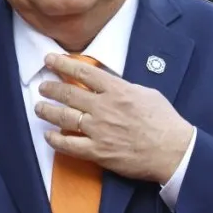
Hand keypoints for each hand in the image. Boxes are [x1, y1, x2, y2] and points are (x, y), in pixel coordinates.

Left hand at [34, 54, 193, 183]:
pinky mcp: (98, 152)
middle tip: (43, 86)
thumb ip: (124, 87)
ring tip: (39, 107)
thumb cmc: (164, 121)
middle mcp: (104, 108)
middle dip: (51, 88)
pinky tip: (49, 135)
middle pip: (68, 94)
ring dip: (47, 111)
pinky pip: (69, 145)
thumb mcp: (147, 93)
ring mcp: (98, 131)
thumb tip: (109, 83)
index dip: (63, 64)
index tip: (50, 60)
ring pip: (63, 117)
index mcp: (118, 91)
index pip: (83, 73)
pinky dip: (55, 139)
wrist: (173, 151)